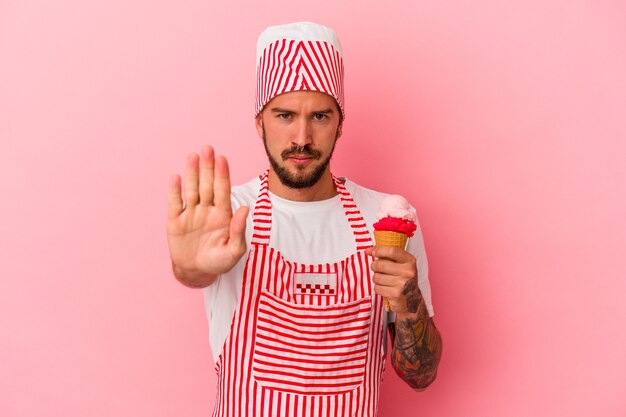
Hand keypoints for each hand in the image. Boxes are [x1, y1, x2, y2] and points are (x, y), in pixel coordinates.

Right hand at [167, 145, 248, 283]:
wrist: (197, 272)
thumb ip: (239, 230)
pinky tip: (176, 177)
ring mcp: (191, 214)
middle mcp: (207, 210)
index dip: (222, 175)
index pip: (223, 190)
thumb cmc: (219, 261)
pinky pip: (175, 203)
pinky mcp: (176, 221)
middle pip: (207, 185)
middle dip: (208, 167)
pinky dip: (175, 191)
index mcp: (223, 215)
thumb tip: (244, 208)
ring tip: (193, 156)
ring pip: (192, 190)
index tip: (222, 159)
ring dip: (192, 174)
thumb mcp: (234, 251)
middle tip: (208, 148)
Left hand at [365, 246, 421, 313]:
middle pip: (380, 264)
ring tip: (384, 280)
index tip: (372, 252)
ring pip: (377, 277)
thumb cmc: (404, 279)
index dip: (379, 250)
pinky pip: (377, 288)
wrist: (413, 300)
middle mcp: (408, 272)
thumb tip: (368, 251)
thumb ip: (387, 255)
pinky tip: (385, 288)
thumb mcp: (401, 264)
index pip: (392, 251)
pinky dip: (378, 288)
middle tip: (378, 269)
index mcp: (410, 261)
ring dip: (376, 278)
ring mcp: (402, 284)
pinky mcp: (395, 295)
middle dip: (374, 266)